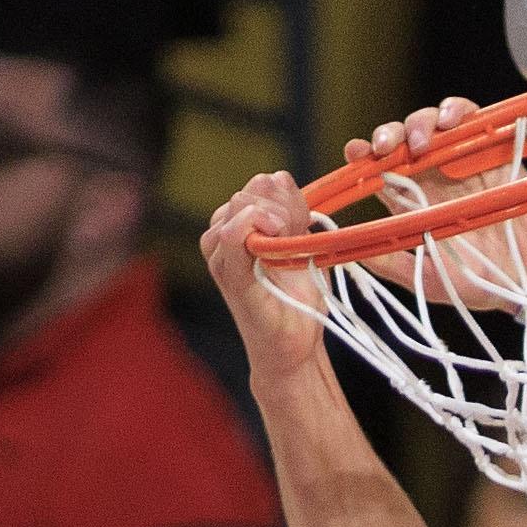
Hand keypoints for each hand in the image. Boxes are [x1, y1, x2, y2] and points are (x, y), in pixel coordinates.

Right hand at [201, 171, 329, 382]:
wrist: (295, 346)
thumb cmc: (297, 300)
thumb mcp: (301, 247)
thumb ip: (292, 214)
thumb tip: (281, 179)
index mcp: (239, 225)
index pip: (261, 184)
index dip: (289, 194)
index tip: (305, 220)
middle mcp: (221, 235)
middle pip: (252, 191)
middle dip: (284, 206)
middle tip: (297, 235)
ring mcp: (220, 254)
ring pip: (241, 205)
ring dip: (275, 217)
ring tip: (289, 245)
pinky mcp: (228, 275)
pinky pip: (230, 236)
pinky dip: (252, 228)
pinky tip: (274, 236)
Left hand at [341, 98, 526, 307]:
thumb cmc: (481, 283)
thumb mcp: (427, 279)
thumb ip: (389, 264)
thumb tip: (348, 251)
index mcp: (412, 202)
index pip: (380, 169)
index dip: (363, 156)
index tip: (355, 154)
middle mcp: (432, 177)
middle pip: (400, 140)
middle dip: (386, 136)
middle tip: (385, 148)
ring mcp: (459, 161)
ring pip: (428, 124)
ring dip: (417, 124)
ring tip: (419, 142)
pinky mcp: (488, 149)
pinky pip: (467, 116)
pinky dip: (455, 111)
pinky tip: (448, 123)